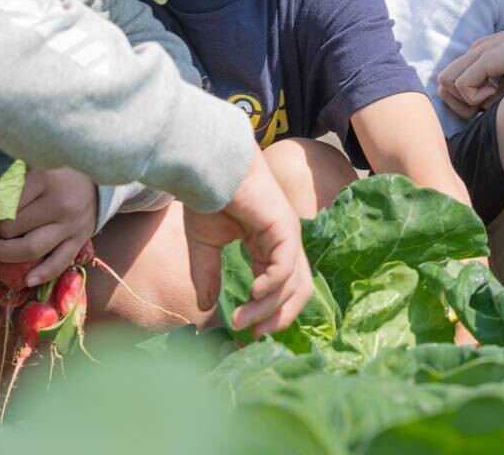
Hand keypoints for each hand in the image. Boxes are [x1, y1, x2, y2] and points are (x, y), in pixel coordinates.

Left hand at [0, 166, 96, 286]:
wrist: (99, 174)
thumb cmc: (59, 167)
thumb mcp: (37, 161)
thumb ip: (13, 172)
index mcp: (45, 179)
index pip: (5, 205)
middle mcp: (59, 203)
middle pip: (12, 228)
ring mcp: (71, 224)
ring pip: (31, 249)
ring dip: (4, 253)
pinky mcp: (80, 239)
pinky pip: (59, 263)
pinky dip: (42, 274)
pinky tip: (27, 280)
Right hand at [182, 148, 312, 337]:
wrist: (209, 166)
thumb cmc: (208, 197)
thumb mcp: (205, 245)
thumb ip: (208, 275)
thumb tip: (206, 308)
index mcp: (269, 246)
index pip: (280, 288)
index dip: (266, 314)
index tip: (244, 334)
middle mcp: (284, 243)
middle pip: (298, 291)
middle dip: (278, 318)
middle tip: (253, 337)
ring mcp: (288, 235)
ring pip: (292, 284)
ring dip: (268, 309)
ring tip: (243, 321)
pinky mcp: (285, 228)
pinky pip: (285, 267)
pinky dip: (272, 286)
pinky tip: (253, 295)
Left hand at [438, 11, 503, 116]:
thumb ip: (499, 92)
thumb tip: (484, 109)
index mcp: (481, 54)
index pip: (450, 82)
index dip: (462, 102)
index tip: (485, 106)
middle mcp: (475, 51)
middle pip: (443, 83)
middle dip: (460, 103)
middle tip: (486, 107)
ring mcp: (480, 52)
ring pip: (446, 83)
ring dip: (467, 100)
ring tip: (494, 97)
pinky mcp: (488, 57)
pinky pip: (462, 85)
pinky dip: (476, 97)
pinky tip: (497, 94)